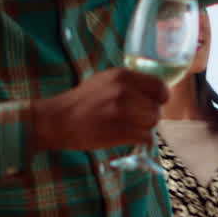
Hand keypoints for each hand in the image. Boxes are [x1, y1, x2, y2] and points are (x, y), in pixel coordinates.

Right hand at [31, 67, 168, 151]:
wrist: (57, 120)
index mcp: (122, 76)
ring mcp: (122, 112)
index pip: (160, 87)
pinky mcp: (119, 132)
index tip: (154, 104)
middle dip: (149, 116)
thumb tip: (156, 94)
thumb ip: (130, 84)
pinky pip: (145, 138)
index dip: (160, 98)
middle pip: (157, 109)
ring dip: (144, 129)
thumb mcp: (105, 81)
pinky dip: (139, 141)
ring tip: (128, 128)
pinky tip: (125, 137)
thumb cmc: (82, 101)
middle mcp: (124, 91)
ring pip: (153, 124)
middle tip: (135, 120)